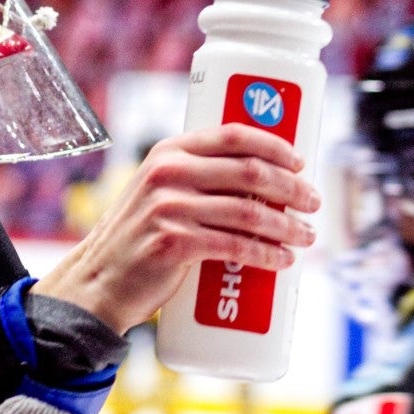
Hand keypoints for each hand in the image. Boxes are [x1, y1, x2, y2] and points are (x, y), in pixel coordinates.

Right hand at [32, 123, 320, 334]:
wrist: (101, 279)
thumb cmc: (139, 237)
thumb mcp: (158, 192)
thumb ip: (195, 179)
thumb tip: (262, 182)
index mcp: (168, 152)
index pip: (232, 134)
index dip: (274, 145)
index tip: (300, 161)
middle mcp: (168, 173)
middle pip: (250, 172)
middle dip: (292, 188)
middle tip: (312, 203)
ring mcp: (169, 207)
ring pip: (250, 212)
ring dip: (288, 226)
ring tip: (306, 236)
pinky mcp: (175, 243)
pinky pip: (236, 245)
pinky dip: (268, 254)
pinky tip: (283, 260)